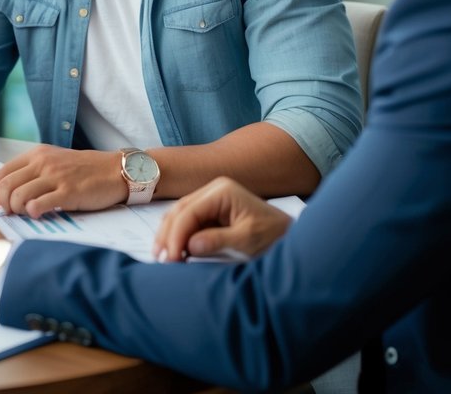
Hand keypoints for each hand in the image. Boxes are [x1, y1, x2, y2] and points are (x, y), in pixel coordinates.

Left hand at [0, 145, 125, 216]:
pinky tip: (38, 214)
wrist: (114, 170)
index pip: (0, 174)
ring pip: (18, 196)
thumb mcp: (53, 161)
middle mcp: (42, 163)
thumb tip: (9, 192)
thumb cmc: (83, 169)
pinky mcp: (68, 192)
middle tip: (11, 213)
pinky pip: (39, 204)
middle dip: (4, 205)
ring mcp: (55, 177)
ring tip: (26, 214)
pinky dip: (32, 212)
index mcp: (36, 155)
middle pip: (6, 186)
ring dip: (17, 210)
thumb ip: (32, 172)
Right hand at [153, 176, 291, 261]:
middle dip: (168, 235)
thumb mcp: (248, 240)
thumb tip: (190, 246)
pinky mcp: (210, 211)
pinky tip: (173, 251)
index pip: (189, 212)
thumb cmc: (273, 236)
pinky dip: (178, 236)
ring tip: (162, 257)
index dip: (176, 235)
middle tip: (161, 259)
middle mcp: (212, 190)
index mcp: (222, 191)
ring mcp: (210, 199)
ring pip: (179, 215)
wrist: (289, 234)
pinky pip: (187, 222)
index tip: (171, 258)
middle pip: (179, 211)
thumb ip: (218, 241)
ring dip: (169, 235)